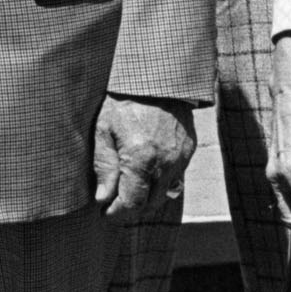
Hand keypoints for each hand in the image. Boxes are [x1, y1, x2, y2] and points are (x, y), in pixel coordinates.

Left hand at [93, 95, 194, 220]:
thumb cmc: (124, 100)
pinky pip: (175, 179)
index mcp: (140, 160)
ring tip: (129, 189)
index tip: (105, 213)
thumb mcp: (104, 129)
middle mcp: (164, 164)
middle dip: (131, 208)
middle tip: (114, 203)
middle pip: (149, 204)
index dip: (117, 214)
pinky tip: (146, 174)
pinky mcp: (188, 152)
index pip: (131, 204)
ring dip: (147, 198)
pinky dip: (161, 183)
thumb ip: (104, 166)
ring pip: (164, 194)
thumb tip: (102, 198)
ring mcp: (180, 159)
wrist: (158, 77)